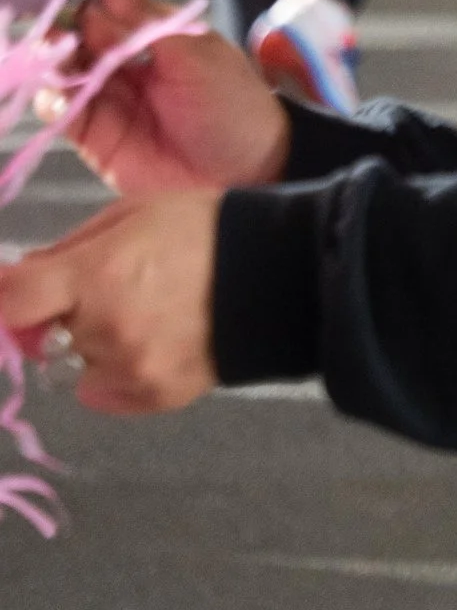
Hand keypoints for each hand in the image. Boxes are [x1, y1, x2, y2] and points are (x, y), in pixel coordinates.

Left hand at [0, 195, 220, 414]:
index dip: (1, 298)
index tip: (12, 293)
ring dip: (95, 339)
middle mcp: (102, 330)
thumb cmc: (202, 227)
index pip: (9, 300)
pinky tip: (156, 341)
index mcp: (96, 275)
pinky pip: (102, 391)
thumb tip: (20, 278)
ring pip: (78, 361)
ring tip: (149, 311)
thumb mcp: (135, 211)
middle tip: (115, 285)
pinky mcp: (150, 399)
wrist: (275, 273)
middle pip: (47, 332)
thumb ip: (70, 248)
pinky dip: (115, 371)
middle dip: (66, 310)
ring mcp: (127, 371)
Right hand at [62, 0, 288, 198]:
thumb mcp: (194, 53)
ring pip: (65, 73)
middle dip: (64, 30)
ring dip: (54, 63)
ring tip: (55, 58)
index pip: (108, 7)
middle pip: (79, 39)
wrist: (246, 171)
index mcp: (151, 34)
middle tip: (58, 31)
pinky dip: (53, 101)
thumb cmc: (231, 103)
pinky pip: (63, 114)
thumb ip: (145, 21)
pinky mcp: (96, 138)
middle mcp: (122, 62)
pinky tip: (57, 94)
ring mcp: (107, 99)